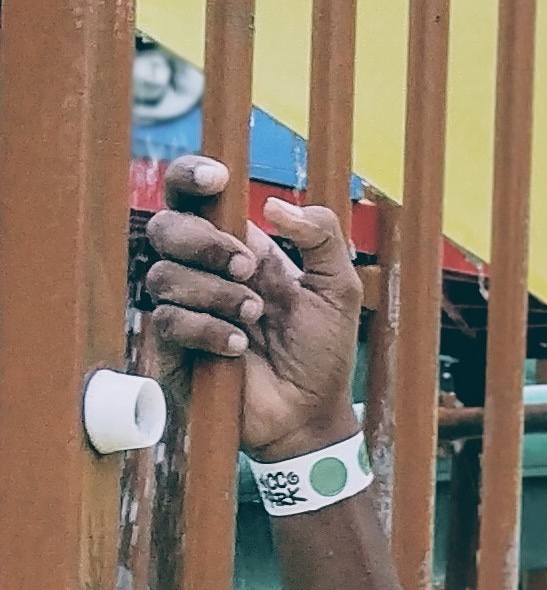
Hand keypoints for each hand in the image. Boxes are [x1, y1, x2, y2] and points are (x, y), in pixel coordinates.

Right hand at [143, 155, 363, 459]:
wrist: (309, 412)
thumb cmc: (322, 349)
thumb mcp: (338, 287)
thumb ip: (323, 237)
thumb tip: (275, 204)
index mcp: (238, 246)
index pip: (195, 197)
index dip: (191, 176)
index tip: (216, 179)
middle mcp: (203, 270)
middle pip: (166, 226)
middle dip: (206, 242)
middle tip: (248, 267)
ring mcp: (183, 306)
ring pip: (164, 273)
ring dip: (217, 293)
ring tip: (257, 316)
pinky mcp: (170, 344)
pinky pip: (169, 319)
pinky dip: (209, 330)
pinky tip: (239, 346)